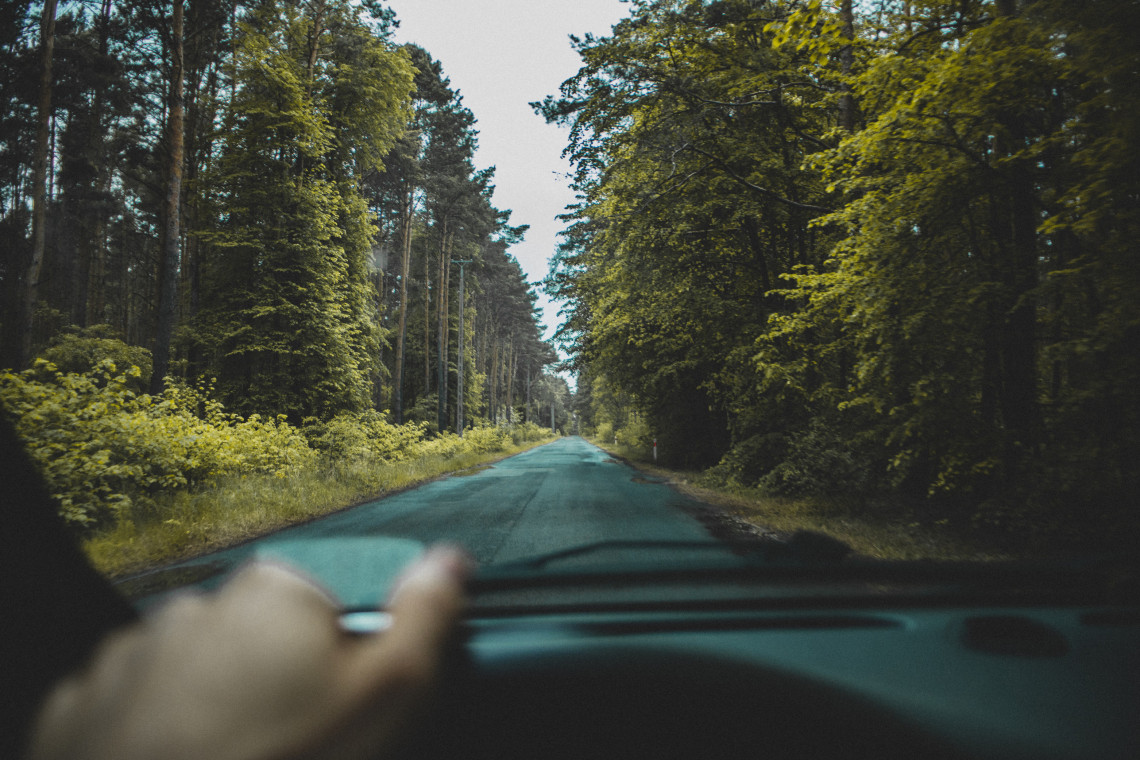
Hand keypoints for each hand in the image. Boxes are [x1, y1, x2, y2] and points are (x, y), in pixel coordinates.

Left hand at [27, 546, 470, 759]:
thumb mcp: (386, 696)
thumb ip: (424, 618)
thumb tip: (449, 558)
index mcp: (275, 592)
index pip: (329, 603)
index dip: (341, 658)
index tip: (338, 705)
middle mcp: (197, 604)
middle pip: (260, 635)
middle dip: (275, 677)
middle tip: (287, 741)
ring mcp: (128, 654)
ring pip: (194, 670)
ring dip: (212, 702)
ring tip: (232, 755)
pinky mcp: (78, 705)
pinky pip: (133, 705)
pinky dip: (153, 730)